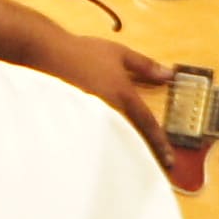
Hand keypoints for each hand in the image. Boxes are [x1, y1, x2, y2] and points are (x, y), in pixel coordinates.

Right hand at [45, 37, 182, 171]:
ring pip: (113, 141)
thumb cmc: (84, 52)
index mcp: (123, 95)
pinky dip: (103, 144)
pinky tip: (103, 149)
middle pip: (131, 139)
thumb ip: (146, 66)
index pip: (147, 124)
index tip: (170, 160)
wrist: (48, 54)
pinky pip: (95, 137)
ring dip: (123, 150)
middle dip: (142, 153)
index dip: (160, 142)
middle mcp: (109, 112)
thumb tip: (169, 75)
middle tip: (153, 165)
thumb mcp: (120, 53)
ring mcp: (92, 118)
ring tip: (131, 161)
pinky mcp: (77, 121)